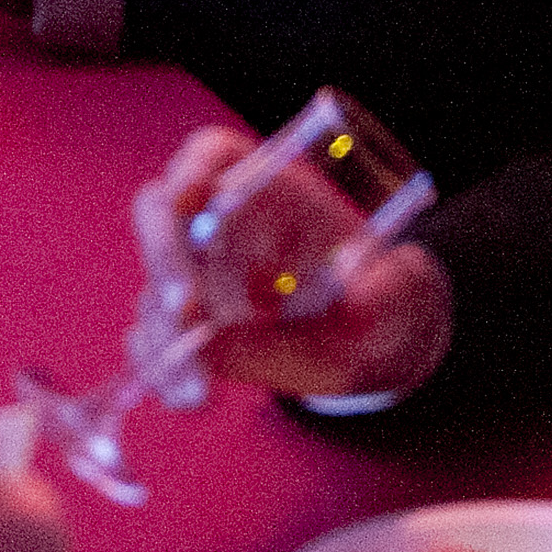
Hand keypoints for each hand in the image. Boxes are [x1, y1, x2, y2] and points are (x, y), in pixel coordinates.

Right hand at [147, 128, 457, 402]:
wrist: (376, 342)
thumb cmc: (385, 296)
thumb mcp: (398, 292)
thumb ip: (375, 296)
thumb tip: (347, 309)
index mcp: (269, 187)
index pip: (214, 155)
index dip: (193, 169)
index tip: (190, 199)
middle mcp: (220, 222)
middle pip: (162, 213)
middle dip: (165, 259)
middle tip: (187, 312)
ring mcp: (198, 273)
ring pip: (152, 284)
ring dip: (163, 334)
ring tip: (199, 388)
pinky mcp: (189, 324)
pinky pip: (155, 339)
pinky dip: (162, 368)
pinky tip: (187, 395)